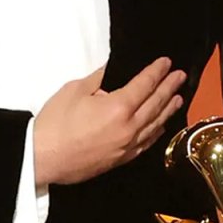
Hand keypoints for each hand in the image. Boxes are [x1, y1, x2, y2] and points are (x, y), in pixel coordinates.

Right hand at [32, 58, 186, 187]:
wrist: (42, 157)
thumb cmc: (55, 122)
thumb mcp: (75, 90)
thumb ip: (99, 79)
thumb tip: (113, 69)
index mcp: (118, 107)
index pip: (145, 85)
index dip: (157, 72)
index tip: (167, 62)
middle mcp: (129, 127)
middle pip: (156, 104)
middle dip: (169, 88)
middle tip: (180, 76)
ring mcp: (127, 145)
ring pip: (155, 125)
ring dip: (168, 109)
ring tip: (178, 98)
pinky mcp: (122, 159)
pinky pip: (146, 143)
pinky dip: (156, 131)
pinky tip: (161, 125)